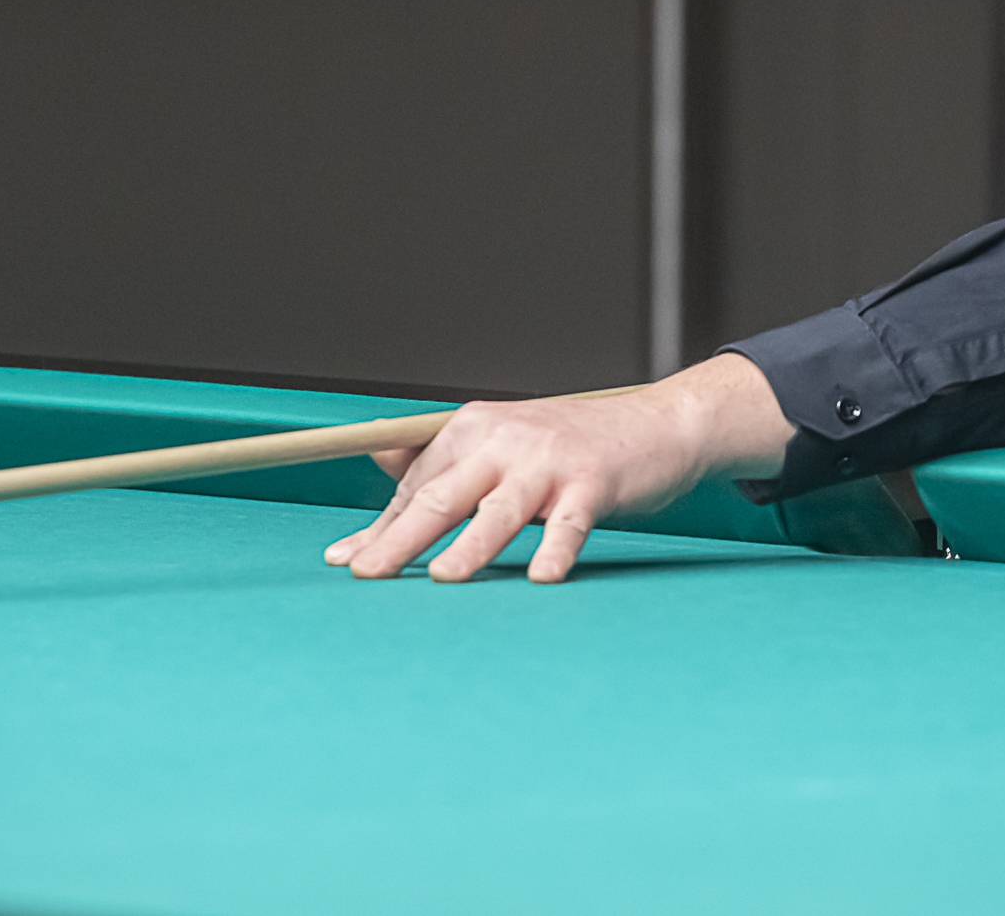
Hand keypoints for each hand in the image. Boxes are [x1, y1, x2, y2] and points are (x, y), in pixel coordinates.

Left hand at [324, 351, 791, 582]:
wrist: (656, 426)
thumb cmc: (570, 446)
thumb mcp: (501, 441)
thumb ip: (443, 458)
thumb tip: (376, 457)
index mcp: (475, 427)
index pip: (418, 484)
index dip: (383, 526)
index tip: (347, 560)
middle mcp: (506, 438)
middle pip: (444, 494)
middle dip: (401, 537)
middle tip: (365, 573)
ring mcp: (550, 461)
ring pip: (501, 510)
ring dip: (470, 547)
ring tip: (443, 578)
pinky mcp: (594, 482)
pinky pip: (571, 524)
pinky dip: (557, 550)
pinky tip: (541, 578)